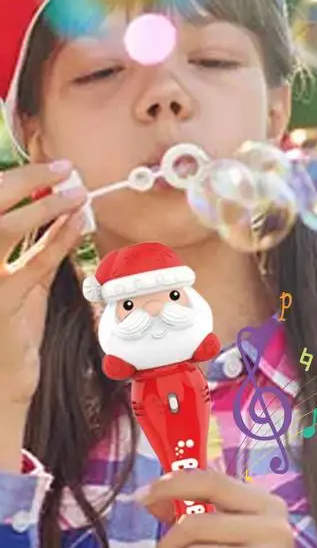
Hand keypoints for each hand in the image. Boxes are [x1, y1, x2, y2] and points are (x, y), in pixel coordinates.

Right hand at [0, 160, 86, 411]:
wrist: (2, 379)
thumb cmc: (12, 328)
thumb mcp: (22, 283)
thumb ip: (36, 250)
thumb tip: (59, 212)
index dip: (13, 181)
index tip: (46, 168)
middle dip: (24, 181)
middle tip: (62, 169)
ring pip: (3, 229)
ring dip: (45, 205)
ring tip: (76, 194)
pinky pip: (32, 263)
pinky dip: (58, 239)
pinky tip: (77, 223)